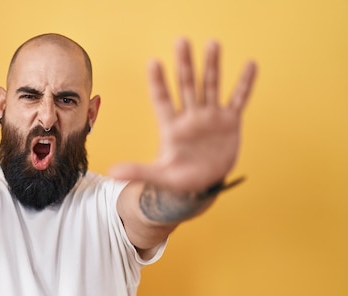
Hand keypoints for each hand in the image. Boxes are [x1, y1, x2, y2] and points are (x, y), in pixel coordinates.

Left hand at [109, 39, 256, 192]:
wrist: (203, 186)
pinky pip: (238, 99)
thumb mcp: (158, 176)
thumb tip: (111, 173)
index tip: (153, 62)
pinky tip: (250, 65)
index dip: (158, 82)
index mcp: (171, 127)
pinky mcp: (229, 122)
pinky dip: (245, 84)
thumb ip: (138, 171)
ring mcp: (210, 117)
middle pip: (186, 85)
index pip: (162, 99)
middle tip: (181, 41)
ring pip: (210, 86)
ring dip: (212, 66)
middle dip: (184, 64)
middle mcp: (190, 117)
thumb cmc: (178, 181)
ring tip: (213, 43)